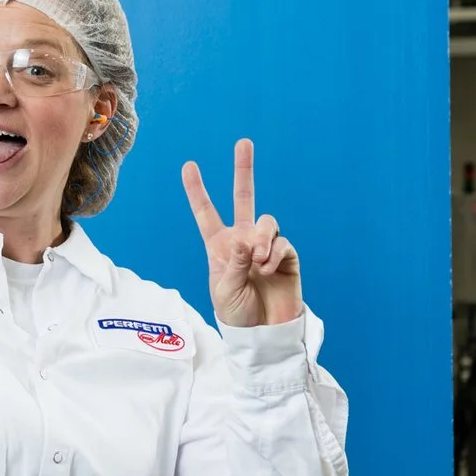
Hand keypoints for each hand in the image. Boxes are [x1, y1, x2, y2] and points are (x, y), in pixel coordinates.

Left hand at [181, 138, 302, 327]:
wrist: (264, 332)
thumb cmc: (238, 314)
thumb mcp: (224, 291)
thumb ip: (233, 263)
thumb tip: (246, 239)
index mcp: (220, 246)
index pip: (206, 214)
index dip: (197, 191)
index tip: (188, 166)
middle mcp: (243, 240)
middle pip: (243, 198)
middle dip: (244, 170)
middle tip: (244, 143)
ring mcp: (265, 245)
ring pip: (266, 221)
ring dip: (261, 238)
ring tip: (258, 262)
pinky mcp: (286, 255)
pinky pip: (281, 242)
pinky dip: (274, 254)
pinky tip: (268, 269)